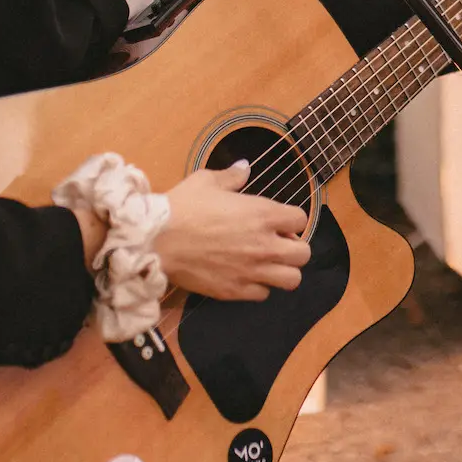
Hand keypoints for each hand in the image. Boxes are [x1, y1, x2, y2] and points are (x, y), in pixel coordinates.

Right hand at [155, 161, 310, 301]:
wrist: (157, 240)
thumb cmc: (183, 207)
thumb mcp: (207, 181)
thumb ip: (232, 176)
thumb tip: (245, 166)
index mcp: (263, 214)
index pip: (300, 219)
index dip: (291, 219)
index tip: (279, 221)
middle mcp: (265, 245)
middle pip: (303, 255)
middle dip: (293, 248)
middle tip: (276, 243)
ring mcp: (252, 271)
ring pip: (291, 280)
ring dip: (282, 270)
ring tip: (266, 263)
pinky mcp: (236, 291)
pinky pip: (263, 294)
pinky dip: (258, 286)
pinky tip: (244, 275)